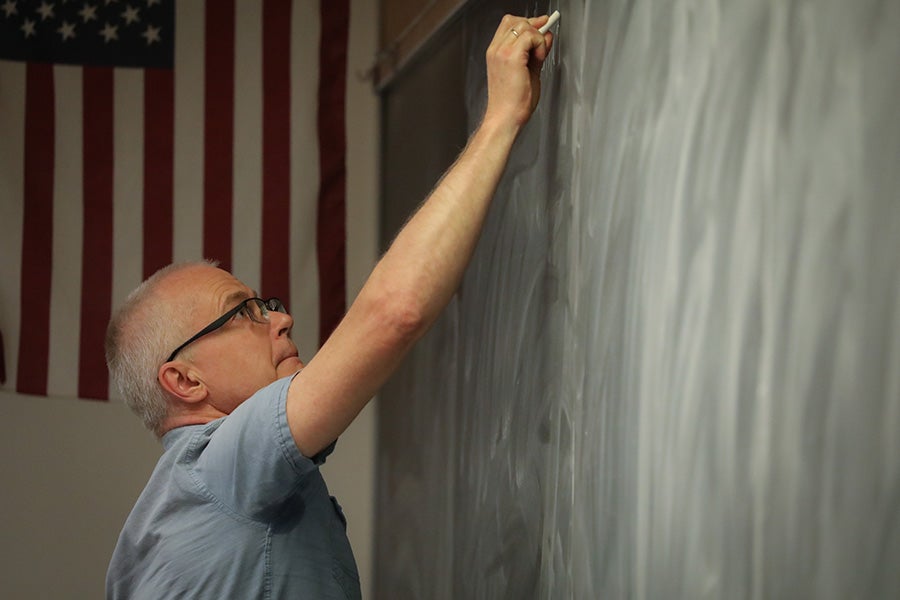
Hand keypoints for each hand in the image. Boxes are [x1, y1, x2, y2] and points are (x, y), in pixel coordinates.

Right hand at [483, 14, 553, 132]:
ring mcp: (502, 52)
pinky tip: (539, 58)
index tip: (542, 29)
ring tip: (538, 56)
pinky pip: (531, 36)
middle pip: (516, 20)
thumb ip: (537, 52)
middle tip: (542, 43)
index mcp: (496, 52)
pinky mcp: (511, 57)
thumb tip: (546, 36)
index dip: (528, 23)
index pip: (509, 23)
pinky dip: (540, 44)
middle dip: (534, 26)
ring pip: (524, 25)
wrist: (505, 118)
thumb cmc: (513, 102)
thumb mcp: (529, 71)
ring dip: (537, 37)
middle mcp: (496, 50)